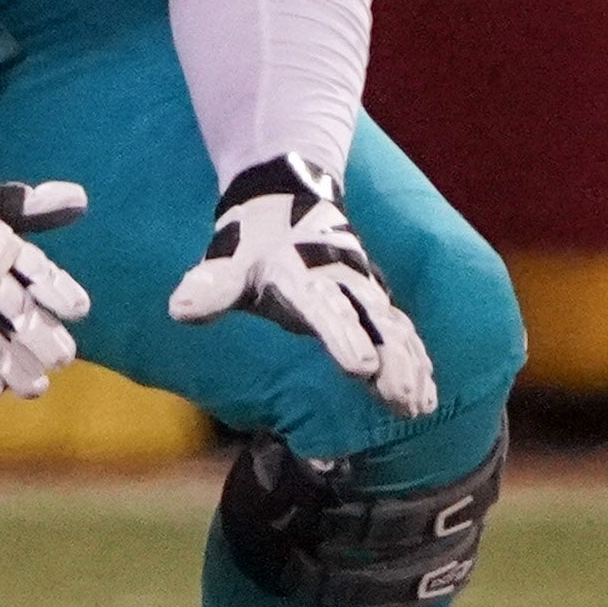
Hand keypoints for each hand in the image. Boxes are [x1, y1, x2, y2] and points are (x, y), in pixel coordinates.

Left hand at [168, 156, 436, 415]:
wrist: (286, 198)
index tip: (362, 367)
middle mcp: (341, 282)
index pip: (327, 311)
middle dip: (390, 361)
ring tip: (417, 407)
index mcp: (302, 277)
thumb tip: (180, 309)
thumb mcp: (227, 262)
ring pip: (393, 330)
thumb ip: (211, 287)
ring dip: (408, 367)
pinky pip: (402, 331)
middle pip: (372, 323)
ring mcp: (363, 290)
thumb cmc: (252, 244)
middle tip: (400, 398)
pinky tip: (427, 393)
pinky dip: (417, 359)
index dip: (344, 338)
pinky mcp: (374, 300)